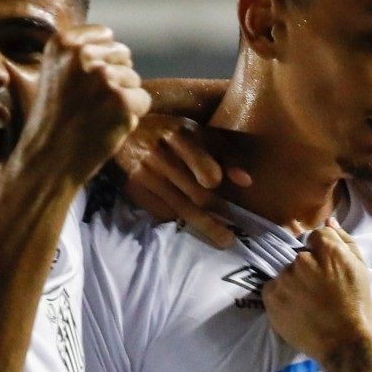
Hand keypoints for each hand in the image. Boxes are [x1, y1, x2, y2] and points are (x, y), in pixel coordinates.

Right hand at [17, 24, 151, 186]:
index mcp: (63, 43)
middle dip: (115, 78)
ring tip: (95, 115)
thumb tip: (120, 47)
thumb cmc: (54, 119)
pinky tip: (107, 126)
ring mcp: (104, 77)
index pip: (106, 36)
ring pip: (134, 79)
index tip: (83, 83)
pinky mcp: (122, 101)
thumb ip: (82, 54)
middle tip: (89, 103)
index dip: (102, 61)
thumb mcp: (56, 72)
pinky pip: (143, 100)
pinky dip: (132, 116)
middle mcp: (83, 54)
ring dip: (122, 99)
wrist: (48, 159)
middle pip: (124, 56)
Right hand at [114, 113, 249, 248]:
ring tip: (222, 241)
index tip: (225, 195)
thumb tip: (246, 182)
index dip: (215, 182)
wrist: (125, 131)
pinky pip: (161, 212)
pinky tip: (189, 225)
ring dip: (204, 227)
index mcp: (182, 136)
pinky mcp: (133, 187)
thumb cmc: (172, 133)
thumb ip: (226, 154)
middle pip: (196, 195)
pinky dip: (177, 219)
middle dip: (215, 217)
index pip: (204, 169)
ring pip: (181, 209)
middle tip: (231, 238)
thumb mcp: (200, 134)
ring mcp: (145, 173)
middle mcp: (162, 155)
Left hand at [263, 225, 371, 360]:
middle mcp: (303, 260)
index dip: (322, 253)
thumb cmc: (358, 306)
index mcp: (328, 250)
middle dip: (308, 269)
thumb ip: (344, 241)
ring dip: (294, 283)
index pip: (316, 236)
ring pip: (286, 272)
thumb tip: (328, 221)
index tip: (328, 271)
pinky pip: (272, 288)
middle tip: (319, 291)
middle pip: (300, 255)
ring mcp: (285, 279)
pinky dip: (281, 297)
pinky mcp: (272, 298)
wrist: (344, 343)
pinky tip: (297, 309)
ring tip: (309, 304)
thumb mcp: (360, 269)